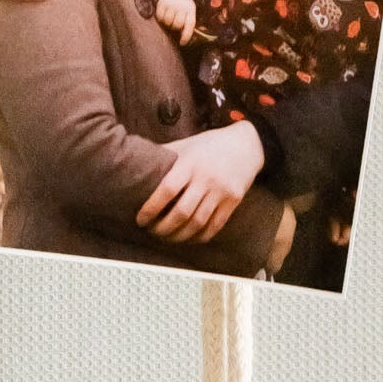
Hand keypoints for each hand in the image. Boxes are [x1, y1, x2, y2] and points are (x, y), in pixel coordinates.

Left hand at [136, 119, 266, 242]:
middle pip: (181, 213)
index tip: (140, 219)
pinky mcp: (233, 201)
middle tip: (151, 231)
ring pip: (197, 223)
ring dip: (178, 236)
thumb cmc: (211, 144)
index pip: (167, 190)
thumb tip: (135, 162)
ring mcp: (222, 191)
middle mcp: (207, 178)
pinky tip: (187, 238)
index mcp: (191, 163)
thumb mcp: (187, 144)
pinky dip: (198, 237)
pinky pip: (214, 227)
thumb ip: (165, 154)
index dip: (151, 208)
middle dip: (162, 228)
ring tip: (166, 238)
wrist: (247, 144)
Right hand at [155, 0, 195, 40]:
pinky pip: (160, 17)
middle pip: (177, 24)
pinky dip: (161, 18)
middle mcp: (182, 5)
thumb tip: (184, 41)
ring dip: (168, 23)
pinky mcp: (162, 2)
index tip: (182, 43)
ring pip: (168, 21)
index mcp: (191, 9)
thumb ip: (188, 24)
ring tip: (170, 18)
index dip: (186, 35)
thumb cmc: (183, 6)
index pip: (190, 24)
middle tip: (174, 23)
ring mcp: (172, 3)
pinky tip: (164, 14)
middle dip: (175, 27)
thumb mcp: (190, 12)